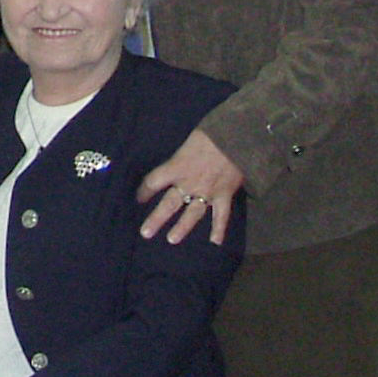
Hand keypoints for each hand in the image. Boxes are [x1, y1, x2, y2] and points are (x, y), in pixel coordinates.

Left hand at [137, 128, 246, 244]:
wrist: (238, 138)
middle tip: (145, 233)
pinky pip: (221, 215)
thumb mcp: (187, 143)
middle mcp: (189, 183)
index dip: (144, 190)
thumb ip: (180, 157)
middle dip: (156, 219)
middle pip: (168, 204)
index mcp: (176, 167)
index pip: (154, 182)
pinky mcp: (224, 195)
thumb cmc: (210, 135)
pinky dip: (219, 229)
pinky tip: (216, 241)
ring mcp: (207, 192)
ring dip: (182, 228)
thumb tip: (176, 163)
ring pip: (192, 214)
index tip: (139, 198)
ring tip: (171, 240)